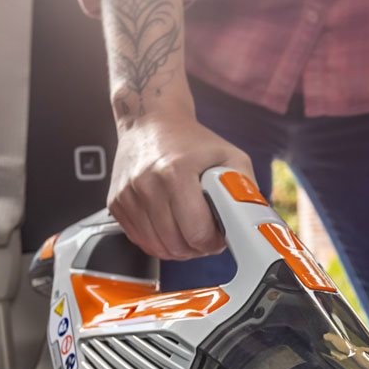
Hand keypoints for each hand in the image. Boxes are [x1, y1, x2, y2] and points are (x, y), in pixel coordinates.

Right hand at [108, 111, 253, 260]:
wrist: (150, 121)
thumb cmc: (191, 141)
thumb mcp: (229, 154)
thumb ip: (245, 187)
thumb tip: (252, 221)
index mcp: (176, 172)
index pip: (196, 232)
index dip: (212, 241)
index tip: (218, 235)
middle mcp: (147, 184)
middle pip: (176, 245)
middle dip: (196, 247)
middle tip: (205, 234)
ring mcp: (128, 195)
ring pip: (157, 248)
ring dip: (177, 248)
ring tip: (188, 230)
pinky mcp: (116, 203)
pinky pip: (140, 240)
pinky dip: (158, 241)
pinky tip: (170, 226)